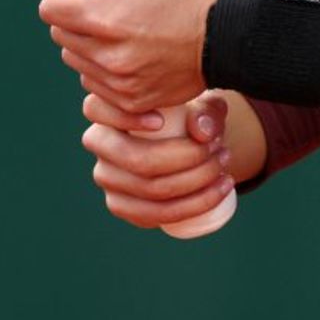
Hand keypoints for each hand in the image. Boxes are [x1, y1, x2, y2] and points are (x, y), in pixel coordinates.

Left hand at [36, 0, 219, 118]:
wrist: (224, 36)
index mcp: (103, 15)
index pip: (49, 9)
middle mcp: (107, 53)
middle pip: (60, 34)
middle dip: (74, 20)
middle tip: (100, 11)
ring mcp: (118, 80)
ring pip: (76, 60)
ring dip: (87, 46)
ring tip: (116, 33)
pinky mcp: (130, 99)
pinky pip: (95, 83)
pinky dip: (104, 70)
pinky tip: (127, 54)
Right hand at [79, 90, 241, 230]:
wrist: (190, 145)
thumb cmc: (190, 115)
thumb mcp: (202, 105)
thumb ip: (206, 111)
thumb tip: (202, 133)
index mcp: (104, 109)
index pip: (96, 110)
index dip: (125, 118)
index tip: (161, 121)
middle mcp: (97, 143)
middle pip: (134, 159)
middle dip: (186, 158)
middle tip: (219, 148)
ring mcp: (106, 178)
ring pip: (150, 189)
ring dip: (196, 182)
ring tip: (224, 166)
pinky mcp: (120, 206)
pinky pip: (155, 214)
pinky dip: (194, 205)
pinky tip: (219, 190)